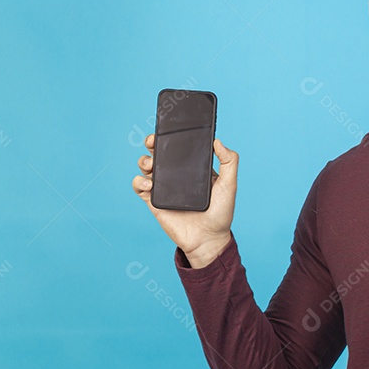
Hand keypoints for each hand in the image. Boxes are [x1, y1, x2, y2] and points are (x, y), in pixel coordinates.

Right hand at [132, 134, 237, 267]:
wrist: (208, 239)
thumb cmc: (221, 213)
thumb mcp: (229, 185)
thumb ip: (229, 162)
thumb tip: (218, 141)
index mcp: (193, 169)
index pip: (180, 148)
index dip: (172, 137)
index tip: (168, 129)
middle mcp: (177, 176)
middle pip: (159, 153)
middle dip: (152, 143)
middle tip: (152, 141)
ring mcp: (164, 188)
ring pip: (146, 167)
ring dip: (144, 161)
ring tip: (151, 165)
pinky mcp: (154, 201)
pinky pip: (139, 186)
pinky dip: (139, 181)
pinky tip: (149, 184)